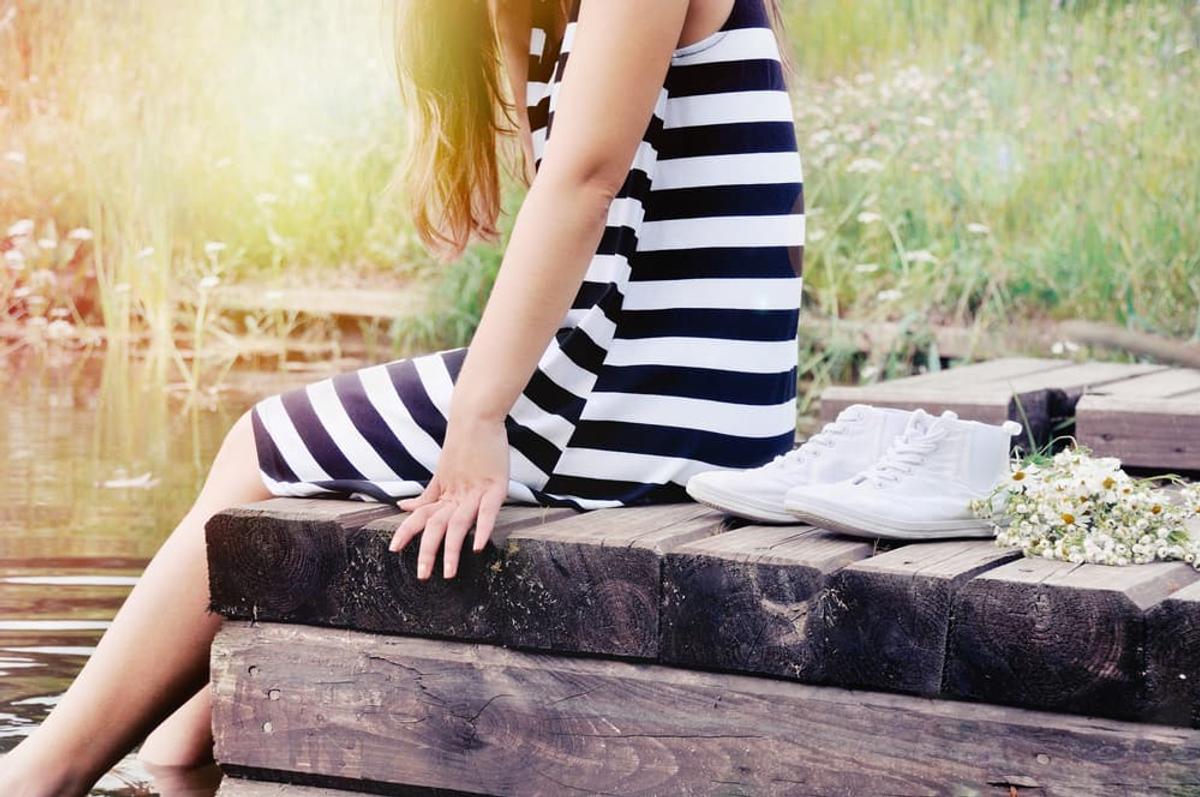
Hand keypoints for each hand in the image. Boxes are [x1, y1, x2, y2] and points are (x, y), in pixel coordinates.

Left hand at [389, 414, 509, 579]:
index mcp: (444, 491)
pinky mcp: (495, 486)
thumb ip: (426, 495)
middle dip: (428, 552)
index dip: (407, 531)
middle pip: (436, 526)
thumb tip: (403, 507)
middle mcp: (456, 494)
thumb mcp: (442, 472)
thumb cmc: (463, 444)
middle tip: (423, 575)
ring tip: (449, 572)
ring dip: (452, 549)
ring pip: (459, 524)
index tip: (394, 550)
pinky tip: (478, 546)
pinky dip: (483, 528)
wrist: (476, 416)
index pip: (420, 515)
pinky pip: (488, 511)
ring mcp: (475, 491)